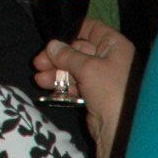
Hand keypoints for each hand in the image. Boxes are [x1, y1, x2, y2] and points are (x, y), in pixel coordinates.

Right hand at [34, 31, 135, 157]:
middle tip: (38, 64)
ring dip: (56, 73)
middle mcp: (110, 59)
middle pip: (78, 51)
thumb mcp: (88, 68)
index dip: (72, 31)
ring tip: (39, 80)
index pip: (92, 29)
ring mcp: (102, 78)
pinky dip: (62, 87)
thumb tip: (52, 45)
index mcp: (115, 46)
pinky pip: (75, 86)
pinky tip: (48, 90)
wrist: (119, 128)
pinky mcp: (94, 95)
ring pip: (74, 70)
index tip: (52, 38)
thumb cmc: (109, 90)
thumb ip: (68, 55)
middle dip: (57, 57)